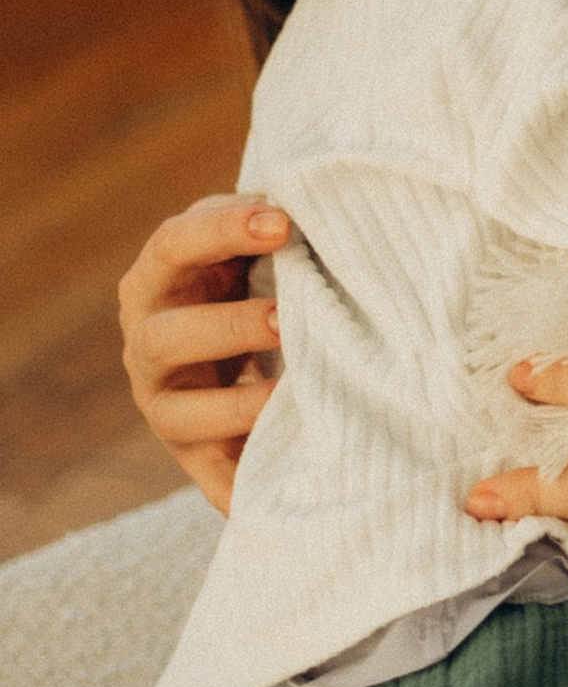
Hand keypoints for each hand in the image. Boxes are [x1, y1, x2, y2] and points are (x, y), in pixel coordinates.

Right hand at [116, 194, 292, 514]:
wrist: (247, 356)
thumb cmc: (253, 282)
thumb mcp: (252, 248)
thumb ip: (264, 224)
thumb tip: (301, 201)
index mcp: (157, 280)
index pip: (172, 245)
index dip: (222, 231)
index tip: (283, 224)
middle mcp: (146, 344)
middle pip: (165, 336)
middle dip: (228, 327)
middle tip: (287, 317)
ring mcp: (165, 406)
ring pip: (180, 414)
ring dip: (238, 404)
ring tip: (292, 389)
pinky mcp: (198, 458)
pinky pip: (216, 479)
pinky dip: (243, 485)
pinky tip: (289, 473)